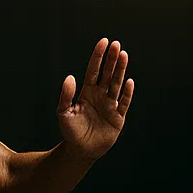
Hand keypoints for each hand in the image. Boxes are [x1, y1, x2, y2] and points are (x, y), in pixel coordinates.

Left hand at [56, 39, 134, 159]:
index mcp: (87, 92)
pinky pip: (124, 103)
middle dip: (111, 59)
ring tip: (123, 54)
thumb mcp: (63, 113)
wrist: (80, 150)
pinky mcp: (118, 117)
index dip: (98, 56)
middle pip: (107, 74)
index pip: (93, 71)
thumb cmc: (71, 131)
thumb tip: (69, 77)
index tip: (103, 42)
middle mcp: (100, 96)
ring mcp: (110, 105)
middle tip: (116, 44)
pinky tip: (129, 82)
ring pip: (116, 84)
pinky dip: (127, 93)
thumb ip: (65, 96)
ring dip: (120, 70)